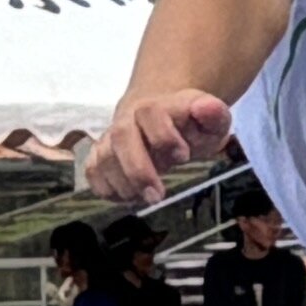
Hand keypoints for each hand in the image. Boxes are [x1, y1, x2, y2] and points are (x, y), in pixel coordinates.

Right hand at [88, 89, 229, 204]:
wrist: (165, 120)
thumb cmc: (191, 126)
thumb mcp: (212, 121)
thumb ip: (213, 115)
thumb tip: (208, 107)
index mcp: (157, 107)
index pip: (151, 113)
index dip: (163, 136)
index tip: (183, 156)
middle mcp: (129, 120)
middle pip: (121, 136)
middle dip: (137, 169)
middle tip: (156, 196)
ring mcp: (112, 138)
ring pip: (104, 157)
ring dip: (123, 184)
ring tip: (145, 199)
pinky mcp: (101, 156)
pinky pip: (92, 171)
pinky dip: (105, 188)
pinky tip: (127, 198)